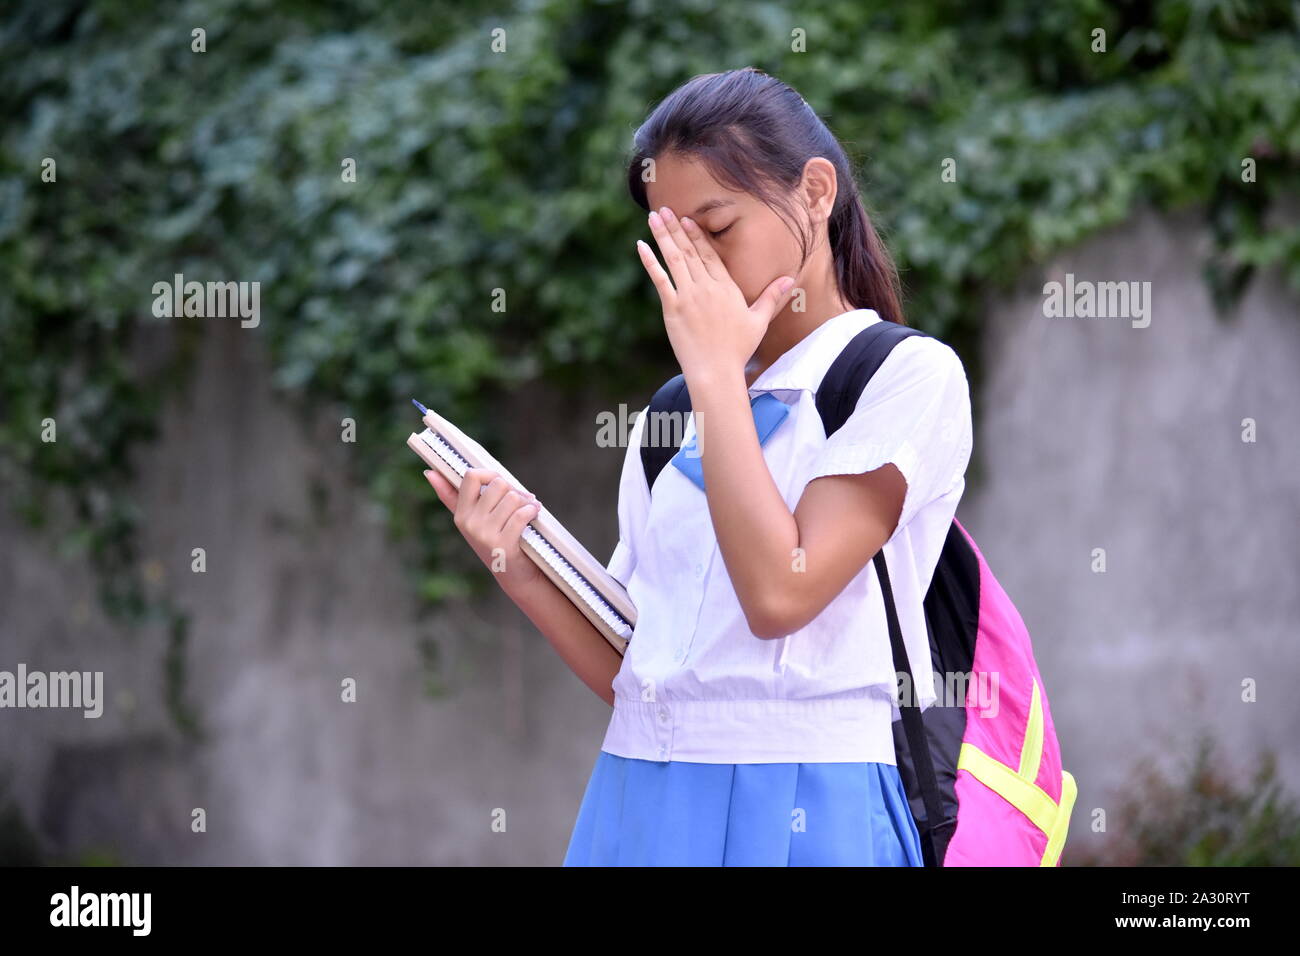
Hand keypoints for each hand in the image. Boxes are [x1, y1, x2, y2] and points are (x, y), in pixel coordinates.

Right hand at [425, 467, 543, 591]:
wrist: (514, 575)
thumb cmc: (494, 541)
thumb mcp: (472, 520)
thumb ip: (452, 496)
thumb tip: (430, 473)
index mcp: (461, 514)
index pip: (471, 476)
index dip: (490, 475)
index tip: (500, 484)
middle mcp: (469, 524)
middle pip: (498, 484)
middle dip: (513, 490)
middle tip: (520, 499)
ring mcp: (485, 535)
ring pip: (512, 498)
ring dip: (526, 502)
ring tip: (529, 508)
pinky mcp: (503, 545)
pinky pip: (521, 514)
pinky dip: (532, 511)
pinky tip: (533, 513)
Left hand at [637, 206, 793, 382]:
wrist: (716, 370)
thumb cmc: (738, 349)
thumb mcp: (759, 320)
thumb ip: (771, 296)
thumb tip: (790, 279)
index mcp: (726, 287)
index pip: (709, 254)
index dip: (697, 235)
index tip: (687, 219)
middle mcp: (706, 287)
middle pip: (690, 251)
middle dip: (676, 228)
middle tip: (664, 209)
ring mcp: (688, 296)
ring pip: (674, 259)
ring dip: (663, 236)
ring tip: (653, 217)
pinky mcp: (672, 308)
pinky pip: (660, 279)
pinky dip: (650, 261)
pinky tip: (641, 245)